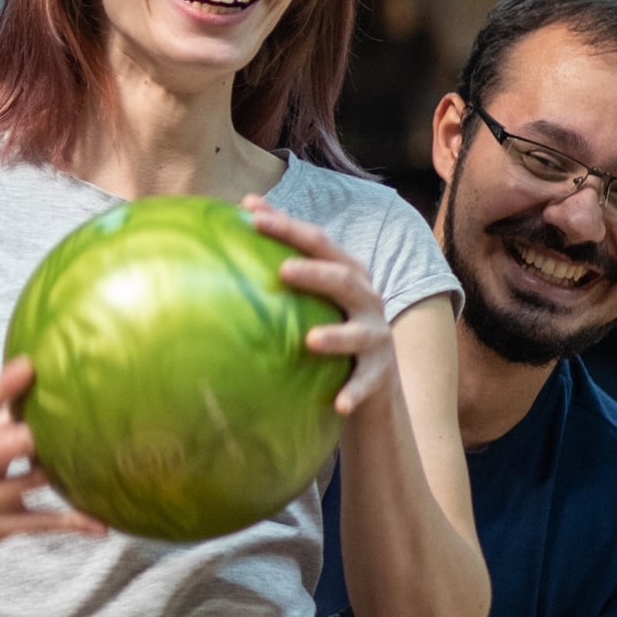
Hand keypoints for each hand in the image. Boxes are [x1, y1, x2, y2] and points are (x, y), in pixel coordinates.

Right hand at [0, 357, 104, 562]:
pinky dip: (71, 522)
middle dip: (25, 438)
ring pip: (24, 485)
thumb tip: (41, 380)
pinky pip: (39, 523)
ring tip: (90, 461)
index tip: (29, 365)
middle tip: (57, 422)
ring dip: (54, 473)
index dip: (2, 386)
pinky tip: (99, 524)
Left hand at [243, 200, 392, 416]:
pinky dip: (354, 392)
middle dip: (316, 273)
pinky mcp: (379, 373)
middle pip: (344, 279)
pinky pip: (365, 383)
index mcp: (348, 274)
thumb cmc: (333, 324)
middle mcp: (367, 299)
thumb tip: (238, 216)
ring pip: (358, 334)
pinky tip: (339, 403)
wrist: (375, 379)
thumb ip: (285, 262)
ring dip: (336, 336)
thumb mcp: (315, 295)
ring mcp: (376, 336)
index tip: (252, 214)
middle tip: (283, 270)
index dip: (288, 226)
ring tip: (310, 340)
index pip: (318, 243)